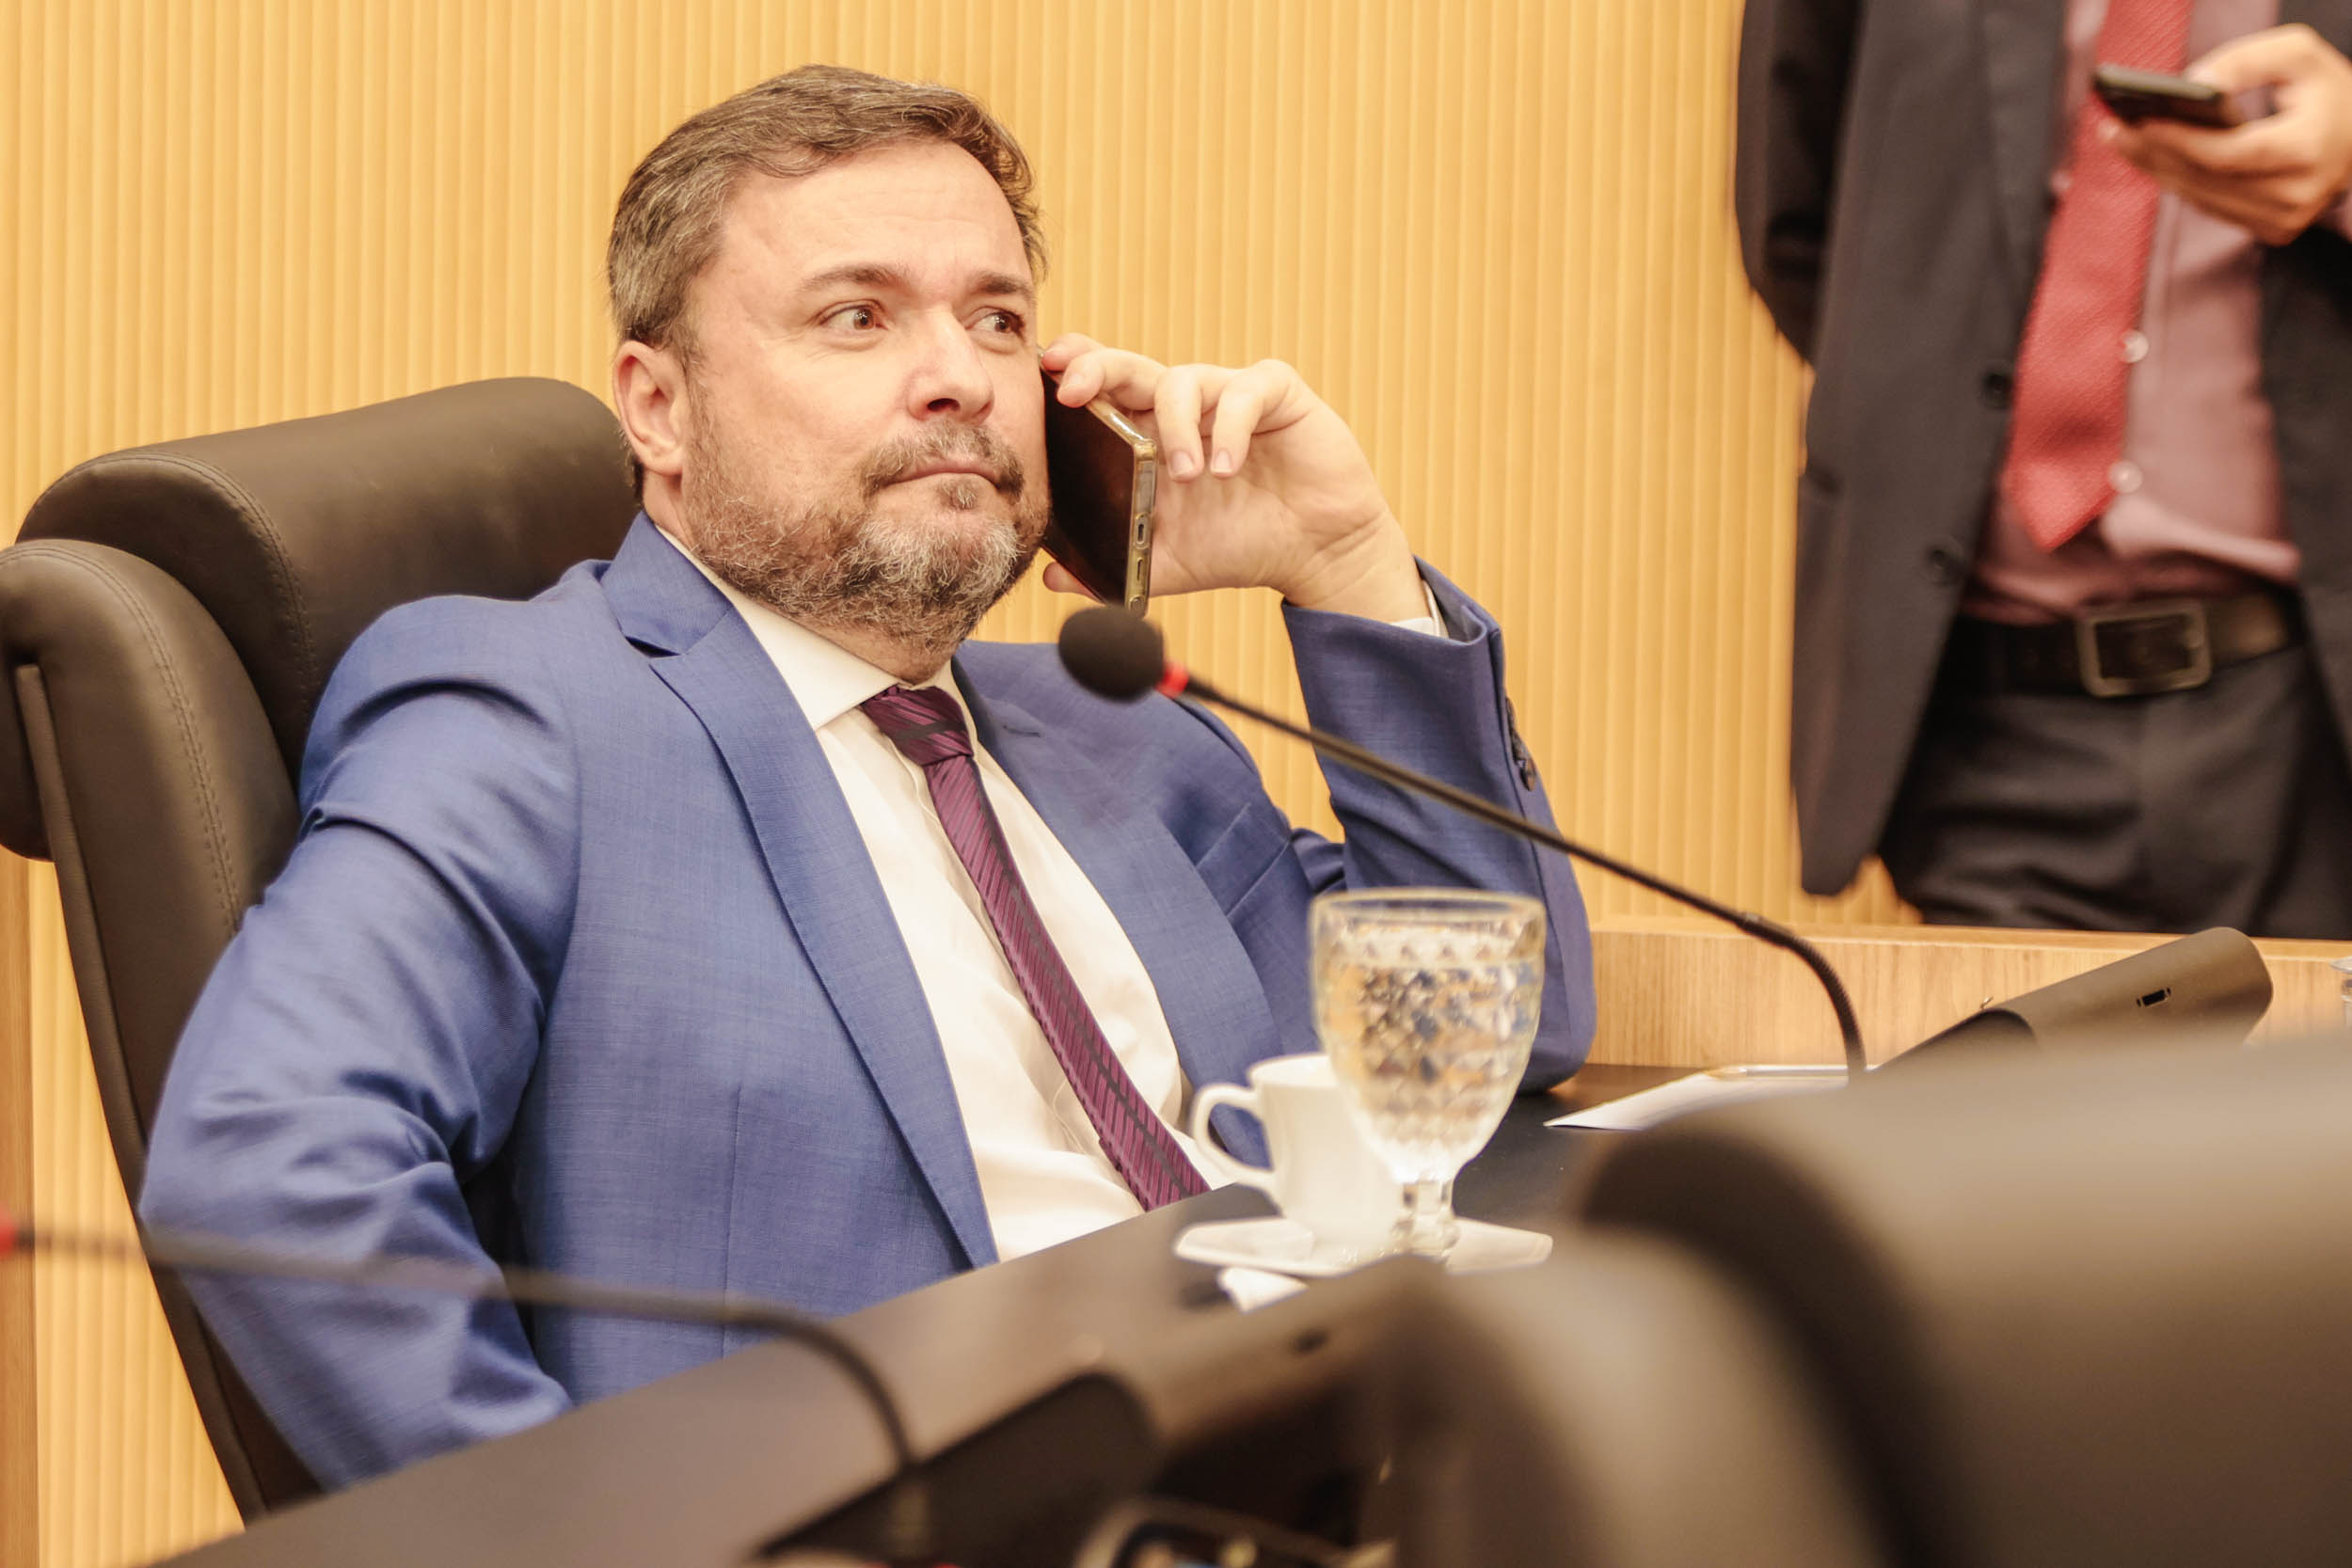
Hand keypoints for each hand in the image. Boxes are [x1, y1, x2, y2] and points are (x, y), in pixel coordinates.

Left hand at [1038, 335, 1427, 621]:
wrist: (1314, 555)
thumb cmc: (1239, 547)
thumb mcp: (1164, 566)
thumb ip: (1110, 570)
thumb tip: (1048, 577)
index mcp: (1147, 435)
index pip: (1102, 387)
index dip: (1075, 370)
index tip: (1046, 371)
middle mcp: (1183, 407)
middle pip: (1128, 365)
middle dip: (1096, 368)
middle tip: (1075, 391)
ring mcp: (1227, 395)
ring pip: (1183, 378)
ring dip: (1174, 426)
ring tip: (1188, 476)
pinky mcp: (1276, 393)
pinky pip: (1244, 390)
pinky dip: (1229, 427)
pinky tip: (1228, 468)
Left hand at [2107, 24, 2351, 245]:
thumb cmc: (2328, 90)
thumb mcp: (2300, 55)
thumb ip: (2246, 61)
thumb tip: (2191, 83)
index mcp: (2309, 149)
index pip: (2230, 153)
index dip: (2181, 140)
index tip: (2139, 121)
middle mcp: (2297, 194)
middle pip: (2206, 179)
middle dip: (2154, 153)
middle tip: (2113, 129)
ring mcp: (2284, 219)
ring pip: (2202, 198)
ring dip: (2157, 169)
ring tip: (2121, 140)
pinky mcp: (2272, 231)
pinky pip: (2212, 207)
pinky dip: (2180, 182)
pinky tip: (2151, 158)